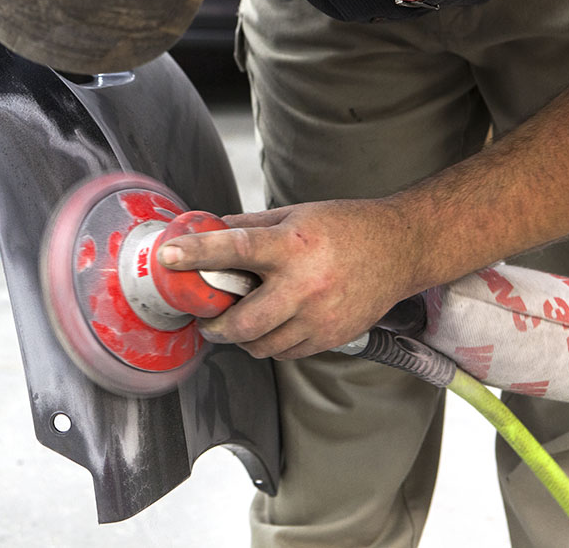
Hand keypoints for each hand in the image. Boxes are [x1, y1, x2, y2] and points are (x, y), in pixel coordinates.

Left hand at [157, 199, 422, 359]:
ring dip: (241, 338)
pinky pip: (286, 353)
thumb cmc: (346, 228)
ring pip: (261, 345)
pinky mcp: (331, 337)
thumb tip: (209, 229)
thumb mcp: (294, 214)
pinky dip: (270, 344)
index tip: (168, 256)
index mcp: (291, 246)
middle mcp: (304, 285)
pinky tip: (271, 326)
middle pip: (243, 322)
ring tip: (238, 322)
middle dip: (215, 326)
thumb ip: (250, 225)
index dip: (197, 253)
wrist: (401, 249)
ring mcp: (319, 317)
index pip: (235, 249)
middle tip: (205, 319)